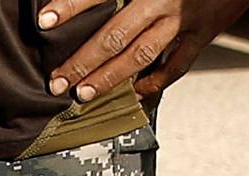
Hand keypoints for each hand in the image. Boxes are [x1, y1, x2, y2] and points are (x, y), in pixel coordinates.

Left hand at [39, 0, 248, 106]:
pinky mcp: (203, 34)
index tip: (45, 22)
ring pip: (140, 56)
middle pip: (115, 35)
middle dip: (83, 60)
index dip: (71, 7)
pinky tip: (134, 93)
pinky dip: (154, 82)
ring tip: (84, 93)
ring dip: (110, 78)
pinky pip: (176, 66)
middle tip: (58, 80)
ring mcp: (183, 19)